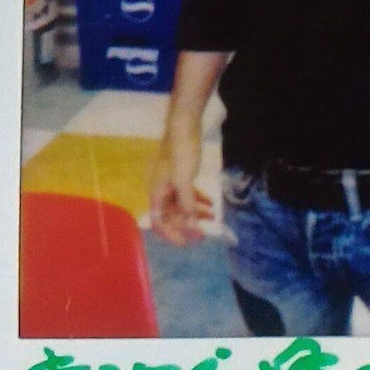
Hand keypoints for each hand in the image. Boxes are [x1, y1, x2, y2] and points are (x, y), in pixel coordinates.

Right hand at [150, 120, 212, 246]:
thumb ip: (186, 205)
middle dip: (187, 226)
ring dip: (195, 213)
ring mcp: (170, 182)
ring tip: (212, 219)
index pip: (159, 222)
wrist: (183, 126)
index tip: (187, 243)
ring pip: (181, 205)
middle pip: (171, 215)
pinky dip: (198, 200)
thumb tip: (190, 229)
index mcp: (156, 194)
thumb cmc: (180, 153)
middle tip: (204, 234)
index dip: (171, 235)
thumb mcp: (184, 181)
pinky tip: (211, 204)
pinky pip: (187, 193)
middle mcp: (161, 191)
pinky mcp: (180, 174)